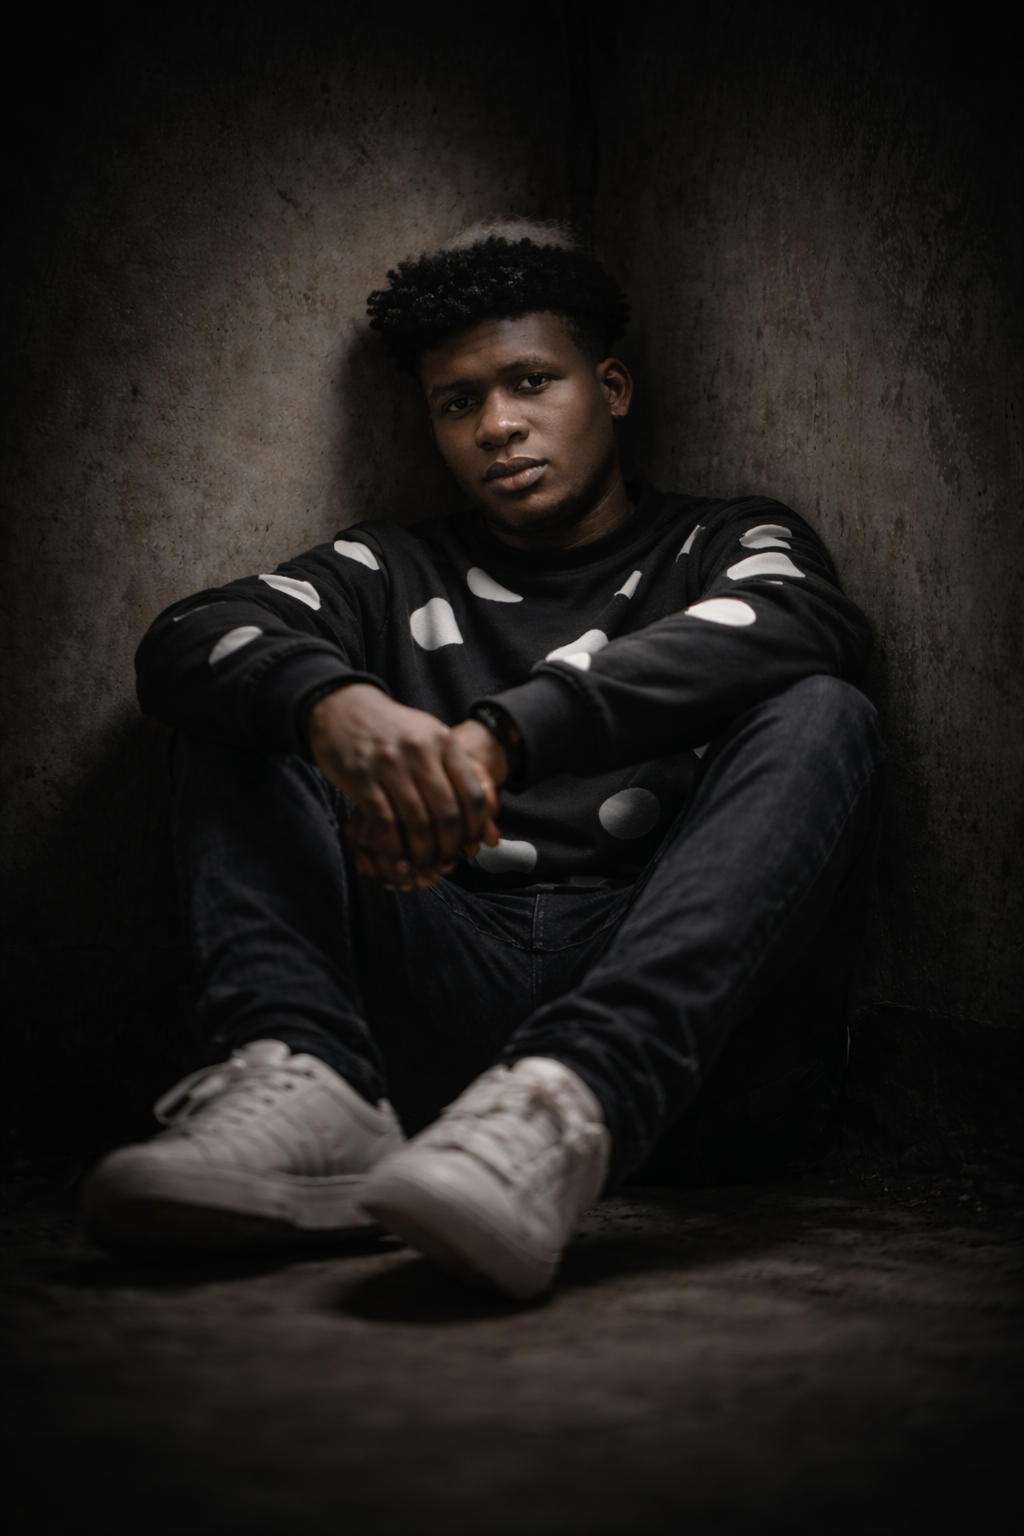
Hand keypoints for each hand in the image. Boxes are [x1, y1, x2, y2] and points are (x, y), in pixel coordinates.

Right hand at [307, 685, 502, 888]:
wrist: (344, 709)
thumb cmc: (393, 731)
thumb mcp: (429, 736)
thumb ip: (454, 768)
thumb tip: (487, 810)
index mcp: (444, 741)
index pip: (473, 794)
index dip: (475, 827)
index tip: (471, 844)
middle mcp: (420, 751)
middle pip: (447, 813)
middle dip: (450, 846)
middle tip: (447, 861)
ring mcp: (389, 764)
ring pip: (417, 823)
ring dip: (423, 852)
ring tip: (424, 864)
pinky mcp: (361, 778)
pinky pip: (384, 823)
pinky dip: (394, 847)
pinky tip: (397, 856)